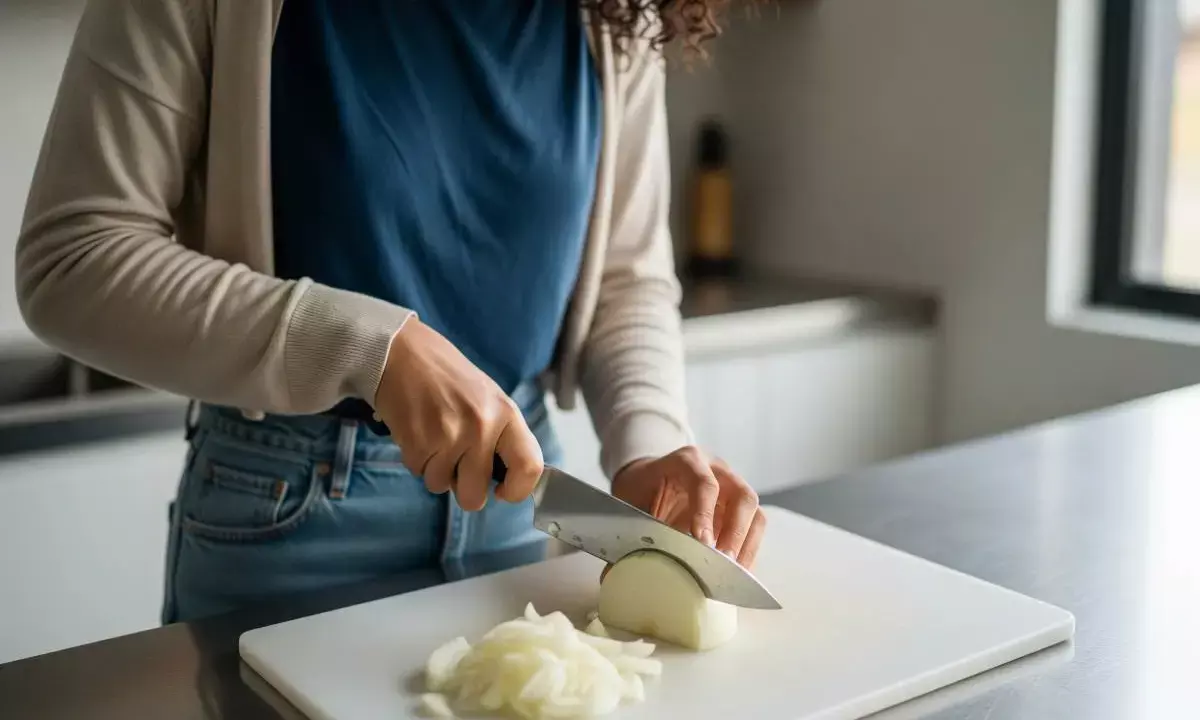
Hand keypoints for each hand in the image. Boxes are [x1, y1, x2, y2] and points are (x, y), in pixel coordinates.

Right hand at [374, 318, 542, 510]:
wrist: (402, 352)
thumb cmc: (447, 377)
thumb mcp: (488, 398)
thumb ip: (500, 436)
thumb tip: (506, 479)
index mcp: (506, 414)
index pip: (530, 467)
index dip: (518, 490)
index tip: (502, 491)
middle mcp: (481, 426)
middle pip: (477, 495)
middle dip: (464, 490)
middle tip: (456, 467)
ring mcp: (449, 435)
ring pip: (442, 486)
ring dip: (435, 470)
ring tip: (432, 437)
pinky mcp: (418, 441)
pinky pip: (418, 472)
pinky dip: (416, 459)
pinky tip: (416, 432)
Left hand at [610, 447, 765, 567]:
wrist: (648, 476)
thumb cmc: (640, 488)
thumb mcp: (630, 503)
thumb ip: (631, 533)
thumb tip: (619, 575)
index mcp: (686, 460)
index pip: (704, 483)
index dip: (705, 513)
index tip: (703, 543)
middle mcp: (717, 469)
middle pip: (742, 495)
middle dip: (735, 532)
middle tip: (723, 562)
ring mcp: (732, 486)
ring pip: (754, 511)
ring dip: (746, 544)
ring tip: (733, 573)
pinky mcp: (737, 507)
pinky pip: (754, 526)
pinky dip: (748, 550)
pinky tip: (736, 571)